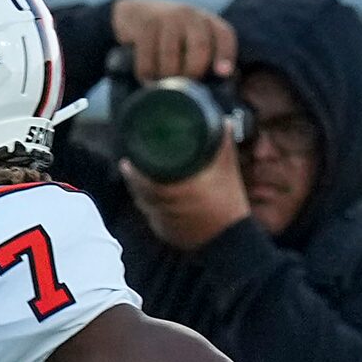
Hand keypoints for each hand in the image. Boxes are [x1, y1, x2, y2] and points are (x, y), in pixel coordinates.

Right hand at [109, 0, 235, 82]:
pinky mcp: (146, 26)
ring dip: (167, 77)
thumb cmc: (170, 36)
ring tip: (163, 85)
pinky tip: (147, 79)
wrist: (135, 13)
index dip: (226, 54)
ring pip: (171, 57)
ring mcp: (168, 18)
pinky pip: (148, 59)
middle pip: (200, 47)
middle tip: (184, 87)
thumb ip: (206, 57)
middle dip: (193, 72)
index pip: (224, 35)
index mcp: (207, 21)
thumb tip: (223, 82)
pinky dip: (147, 74)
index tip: (223, 73)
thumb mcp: (191, 39)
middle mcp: (190, 15)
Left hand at [120, 150, 253, 253]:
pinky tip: (152, 199)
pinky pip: (152, 218)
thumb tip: (226, 121)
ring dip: (140, 193)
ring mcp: (164, 224)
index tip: (127, 161)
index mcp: (175, 191)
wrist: (233, 240)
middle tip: (129, 165)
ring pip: (144, 206)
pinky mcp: (167, 234)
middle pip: (139, 194)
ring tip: (138, 179)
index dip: (132, 172)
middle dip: (133, 180)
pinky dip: (151, 207)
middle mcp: (165, 209)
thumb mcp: (228, 170)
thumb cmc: (229, 202)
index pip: (143, 182)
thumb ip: (224, 144)